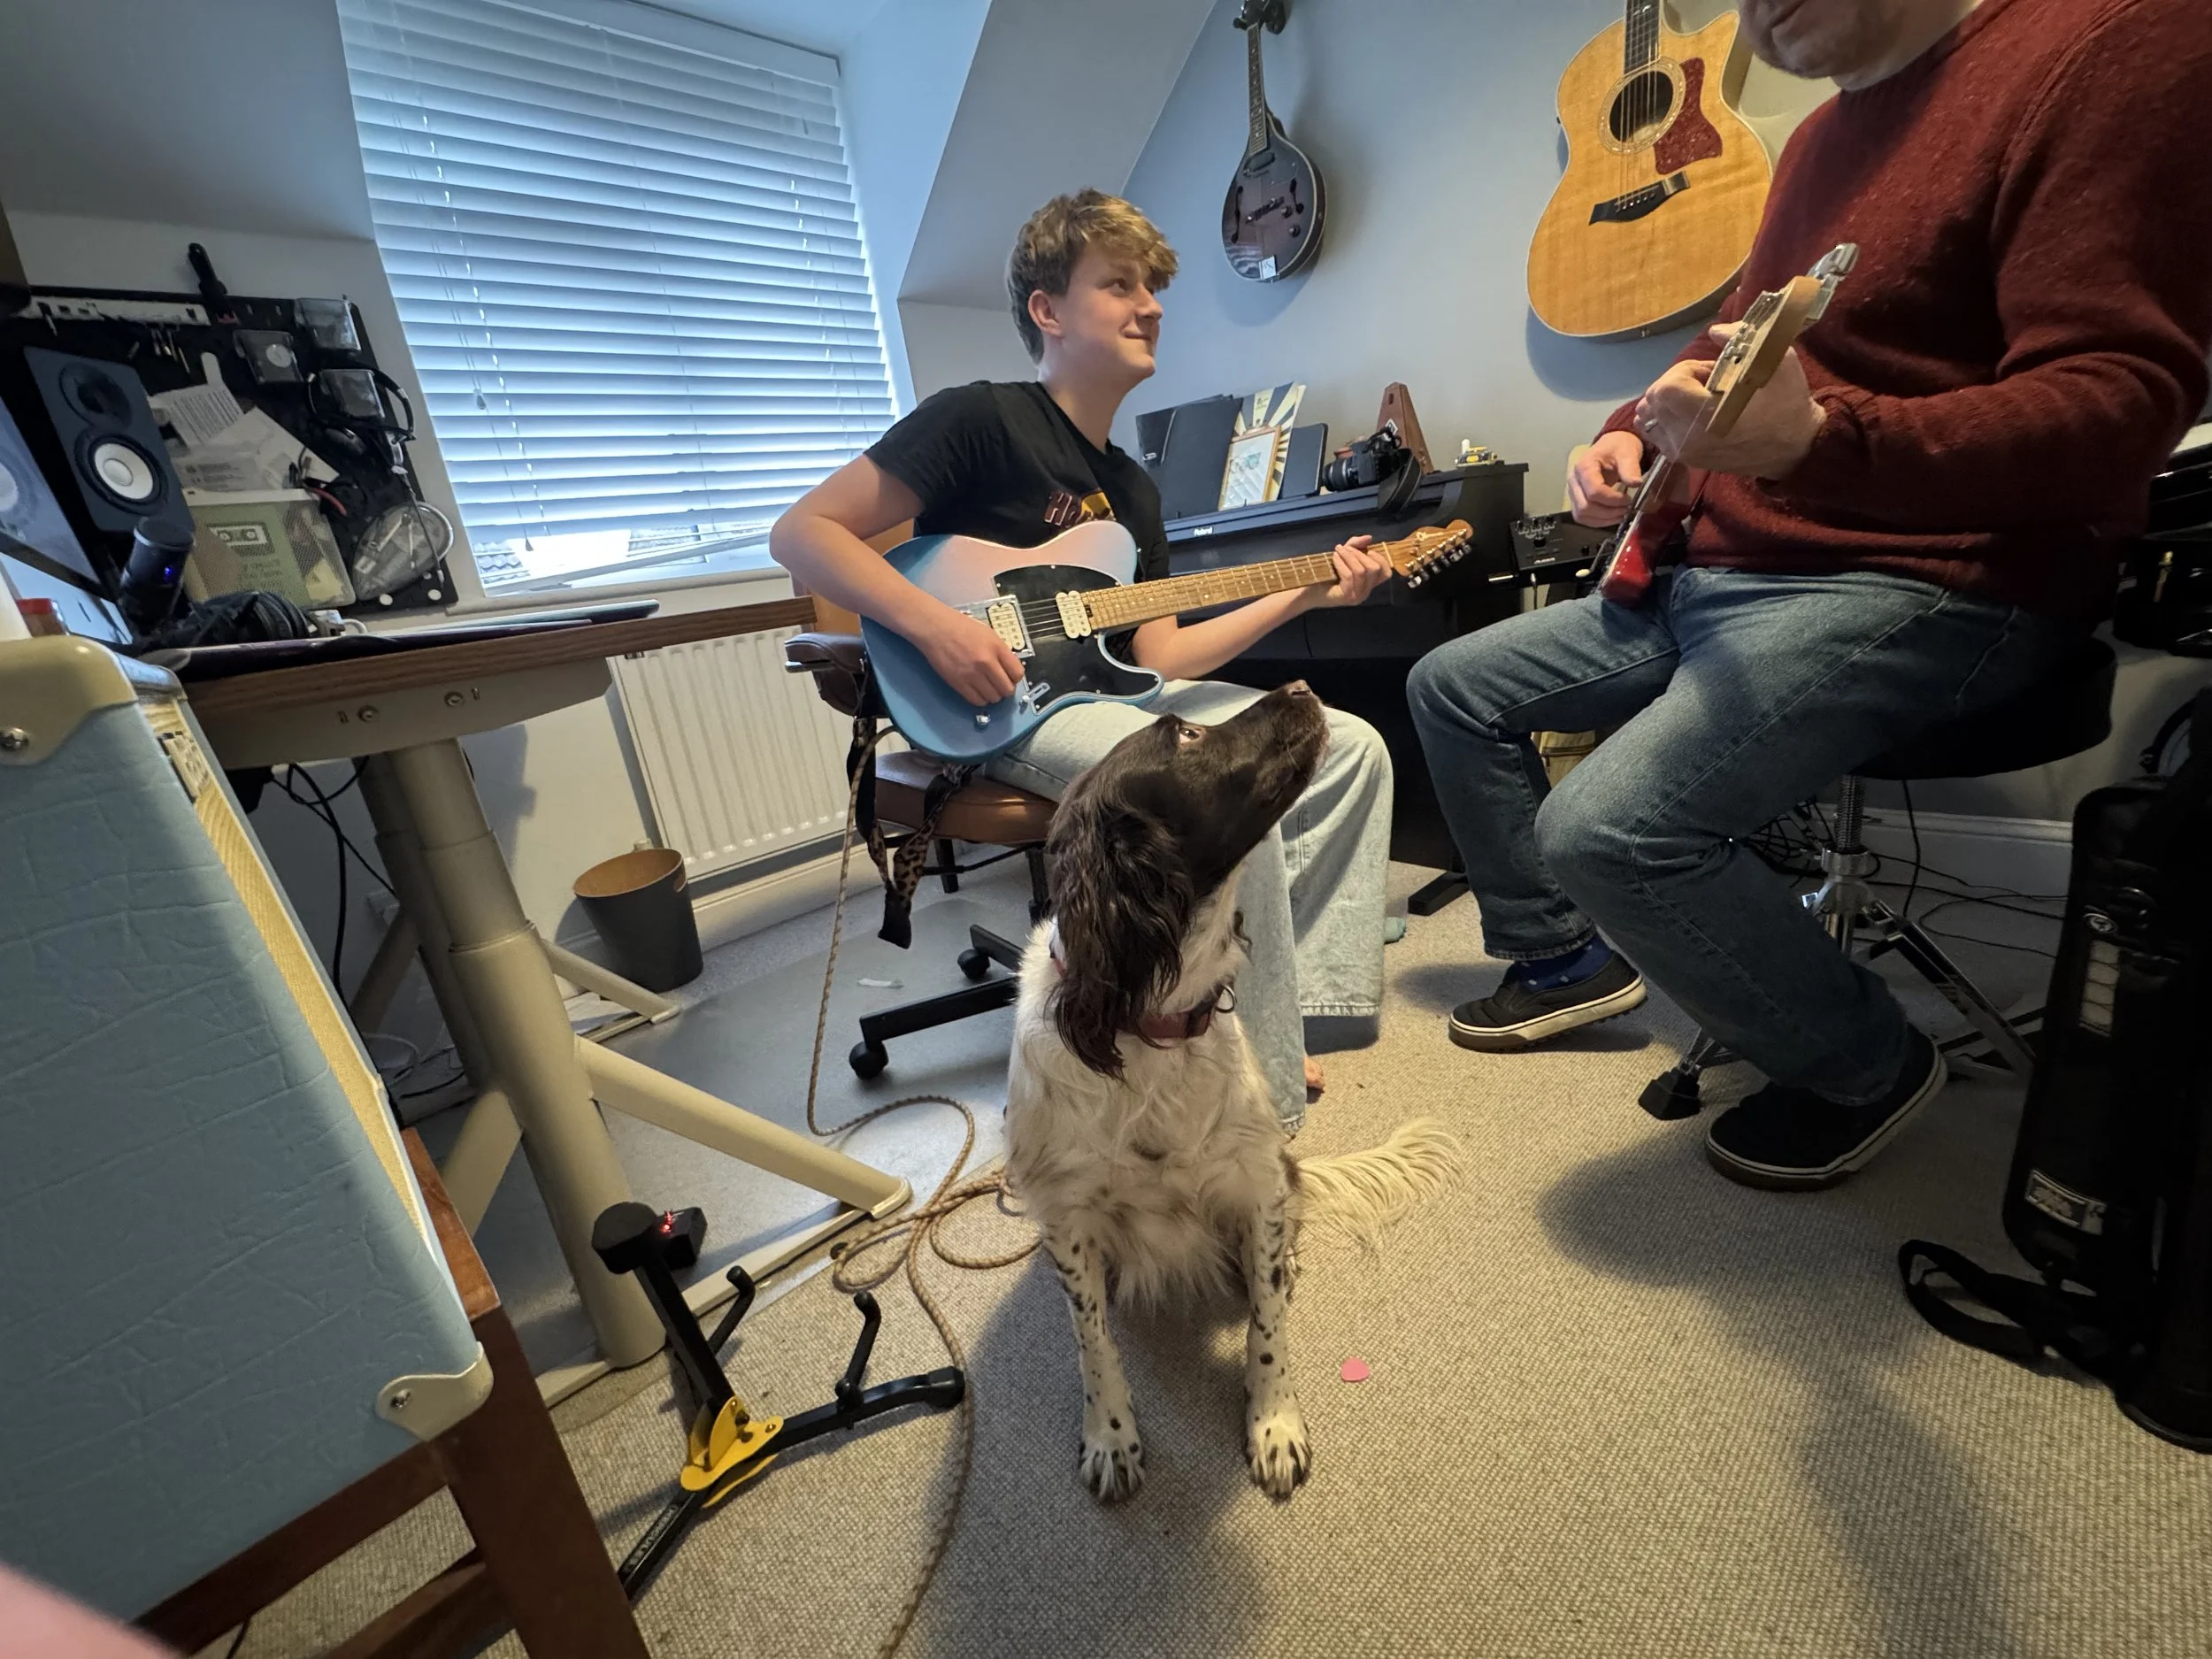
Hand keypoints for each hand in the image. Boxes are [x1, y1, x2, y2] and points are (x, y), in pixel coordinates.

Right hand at [915, 604, 1022, 705]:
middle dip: (1005, 689)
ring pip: (993, 698)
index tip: (1010, 677)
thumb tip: (1009, 669)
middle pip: (1007, 689)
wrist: (936, 628)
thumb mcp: (988, 633)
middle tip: (998, 685)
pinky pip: (977, 700)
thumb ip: (1001, 651)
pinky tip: (978, 691)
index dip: (1015, 678)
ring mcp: (972, 674)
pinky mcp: (959, 683)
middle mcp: (986, 662)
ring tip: (987, 688)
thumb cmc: (961, 627)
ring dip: (992, 695)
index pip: (1017, 673)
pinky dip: (980, 699)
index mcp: (997, 647)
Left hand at [1303, 535, 1392, 608]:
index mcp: (1369, 584)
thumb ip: (1356, 546)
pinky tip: (1334, 558)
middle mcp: (1366, 592)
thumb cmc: (1327, 574)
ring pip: (1362, 571)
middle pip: (1374, 569)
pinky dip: (1342, 563)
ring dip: (1349, 556)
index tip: (1365, 549)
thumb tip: (1369, 538)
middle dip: (1360, 554)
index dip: (1379, 558)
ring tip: (1338, 550)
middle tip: (1345, 548)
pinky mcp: (1346, 597)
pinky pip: (1349, 576)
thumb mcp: (1344, 556)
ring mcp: (1357, 596)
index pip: (1386, 572)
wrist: (1308, 591)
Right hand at [1569, 431, 1647, 526]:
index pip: (1594, 492)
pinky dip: (1598, 521)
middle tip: (1626, 509)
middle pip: (1585, 507)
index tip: (1628, 499)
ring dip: (1603, 519)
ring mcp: (1573, 492)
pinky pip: (1583, 517)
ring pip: (1582, 515)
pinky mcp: (1577, 500)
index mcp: (1584, 467)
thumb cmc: (1618, 447)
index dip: (1612, 500)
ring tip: (1621, 514)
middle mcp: (1574, 481)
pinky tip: (1613, 517)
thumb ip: (1630, 468)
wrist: (1612, 445)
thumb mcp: (1627, 453)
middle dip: (1608, 512)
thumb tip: (1636, 484)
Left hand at [1633, 324, 1825, 479]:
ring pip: (1648, 417)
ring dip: (1667, 400)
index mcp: (1707, 417)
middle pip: (1653, 400)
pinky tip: (1690, 413)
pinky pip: (1654, 433)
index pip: (1666, 388)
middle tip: (1706, 383)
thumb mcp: (1775, 361)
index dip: (1685, 371)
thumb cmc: (1787, 403)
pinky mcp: (1683, 460)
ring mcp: (1683, 452)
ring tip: (1697, 398)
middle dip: (1675, 383)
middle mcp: (1687, 439)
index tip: (1711, 371)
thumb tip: (1714, 332)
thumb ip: (1740, 340)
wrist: (1794, 446)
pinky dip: (1664, 418)